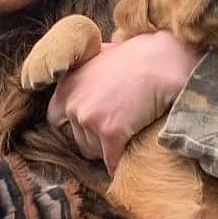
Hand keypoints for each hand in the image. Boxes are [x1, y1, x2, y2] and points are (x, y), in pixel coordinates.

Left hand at [46, 29, 198, 170]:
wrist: (162, 62)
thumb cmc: (137, 57)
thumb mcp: (99, 57)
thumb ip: (84, 75)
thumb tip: (82, 89)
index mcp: (66, 86)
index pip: (55, 119)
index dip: (73, 123)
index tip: (91, 123)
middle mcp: (73, 103)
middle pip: (78, 139)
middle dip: (95, 138)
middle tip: (118, 125)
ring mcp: (89, 118)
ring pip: (94, 151)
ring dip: (109, 149)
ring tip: (128, 130)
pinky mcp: (109, 132)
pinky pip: (111, 160)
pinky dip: (120, 161)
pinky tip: (129, 153)